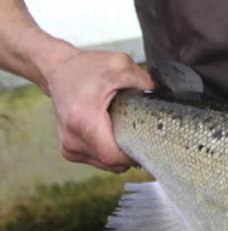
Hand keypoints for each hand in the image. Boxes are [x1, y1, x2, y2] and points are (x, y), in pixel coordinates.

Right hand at [42, 48, 153, 171]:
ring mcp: (69, 146)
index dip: (135, 155)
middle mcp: (72, 138)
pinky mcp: (70, 150)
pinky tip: (113, 132)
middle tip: (142, 132)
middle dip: (131, 152)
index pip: (113, 156)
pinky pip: (99, 160)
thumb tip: (166, 98)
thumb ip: (145, 83)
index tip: (149, 142)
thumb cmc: (88, 68)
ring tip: (124, 128)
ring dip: (121, 152)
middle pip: (112, 163)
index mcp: (83, 119)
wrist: (59, 70)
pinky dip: (110, 150)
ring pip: (106, 165)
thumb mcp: (121, 65)